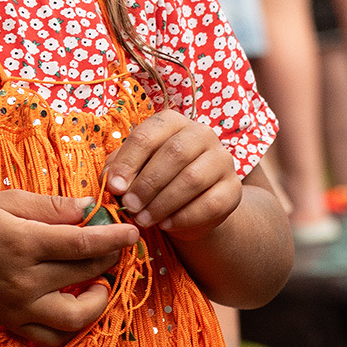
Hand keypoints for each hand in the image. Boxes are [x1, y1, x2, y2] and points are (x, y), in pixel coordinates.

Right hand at [0, 189, 138, 346]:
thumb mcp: (9, 201)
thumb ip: (52, 207)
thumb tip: (90, 208)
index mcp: (23, 243)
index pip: (83, 244)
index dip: (115, 238)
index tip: (133, 232)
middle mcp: (23, 280)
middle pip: (85, 274)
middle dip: (110, 258)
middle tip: (115, 246)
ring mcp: (19, 307)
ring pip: (75, 318)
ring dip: (98, 300)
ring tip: (101, 281)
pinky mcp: (13, 324)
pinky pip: (53, 338)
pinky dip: (73, 327)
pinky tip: (79, 304)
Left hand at [101, 110, 243, 233]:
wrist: (189, 207)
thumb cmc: (154, 181)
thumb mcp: (133, 171)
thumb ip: (119, 170)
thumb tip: (113, 182)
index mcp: (172, 122)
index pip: (148, 135)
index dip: (129, 162)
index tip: (115, 188)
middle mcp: (201, 134)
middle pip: (174, 154)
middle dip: (147, 184)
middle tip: (130, 206)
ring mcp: (222, 160)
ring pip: (192, 179)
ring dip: (163, 203)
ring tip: (144, 219)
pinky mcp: (234, 188)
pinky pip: (210, 204)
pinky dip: (184, 217)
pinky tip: (167, 224)